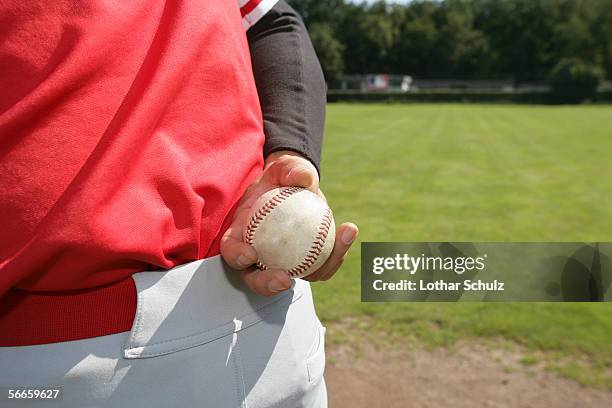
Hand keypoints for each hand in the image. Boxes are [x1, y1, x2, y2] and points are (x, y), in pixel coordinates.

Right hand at [220, 150, 358, 295]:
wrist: (297, 186)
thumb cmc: (282, 177)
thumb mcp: (284, 167)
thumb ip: (291, 170)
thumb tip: (302, 179)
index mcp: (241, 231)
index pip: (231, 248)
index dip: (236, 256)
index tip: (250, 255)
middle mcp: (256, 252)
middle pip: (255, 277)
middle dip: (267, 284)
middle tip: (285, 279)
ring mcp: (280, 262)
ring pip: (294, 277)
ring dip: (316, 270)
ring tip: (336, 251)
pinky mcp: (303, 263)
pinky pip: (319, 266)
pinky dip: (335, 253)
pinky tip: (348, 231)